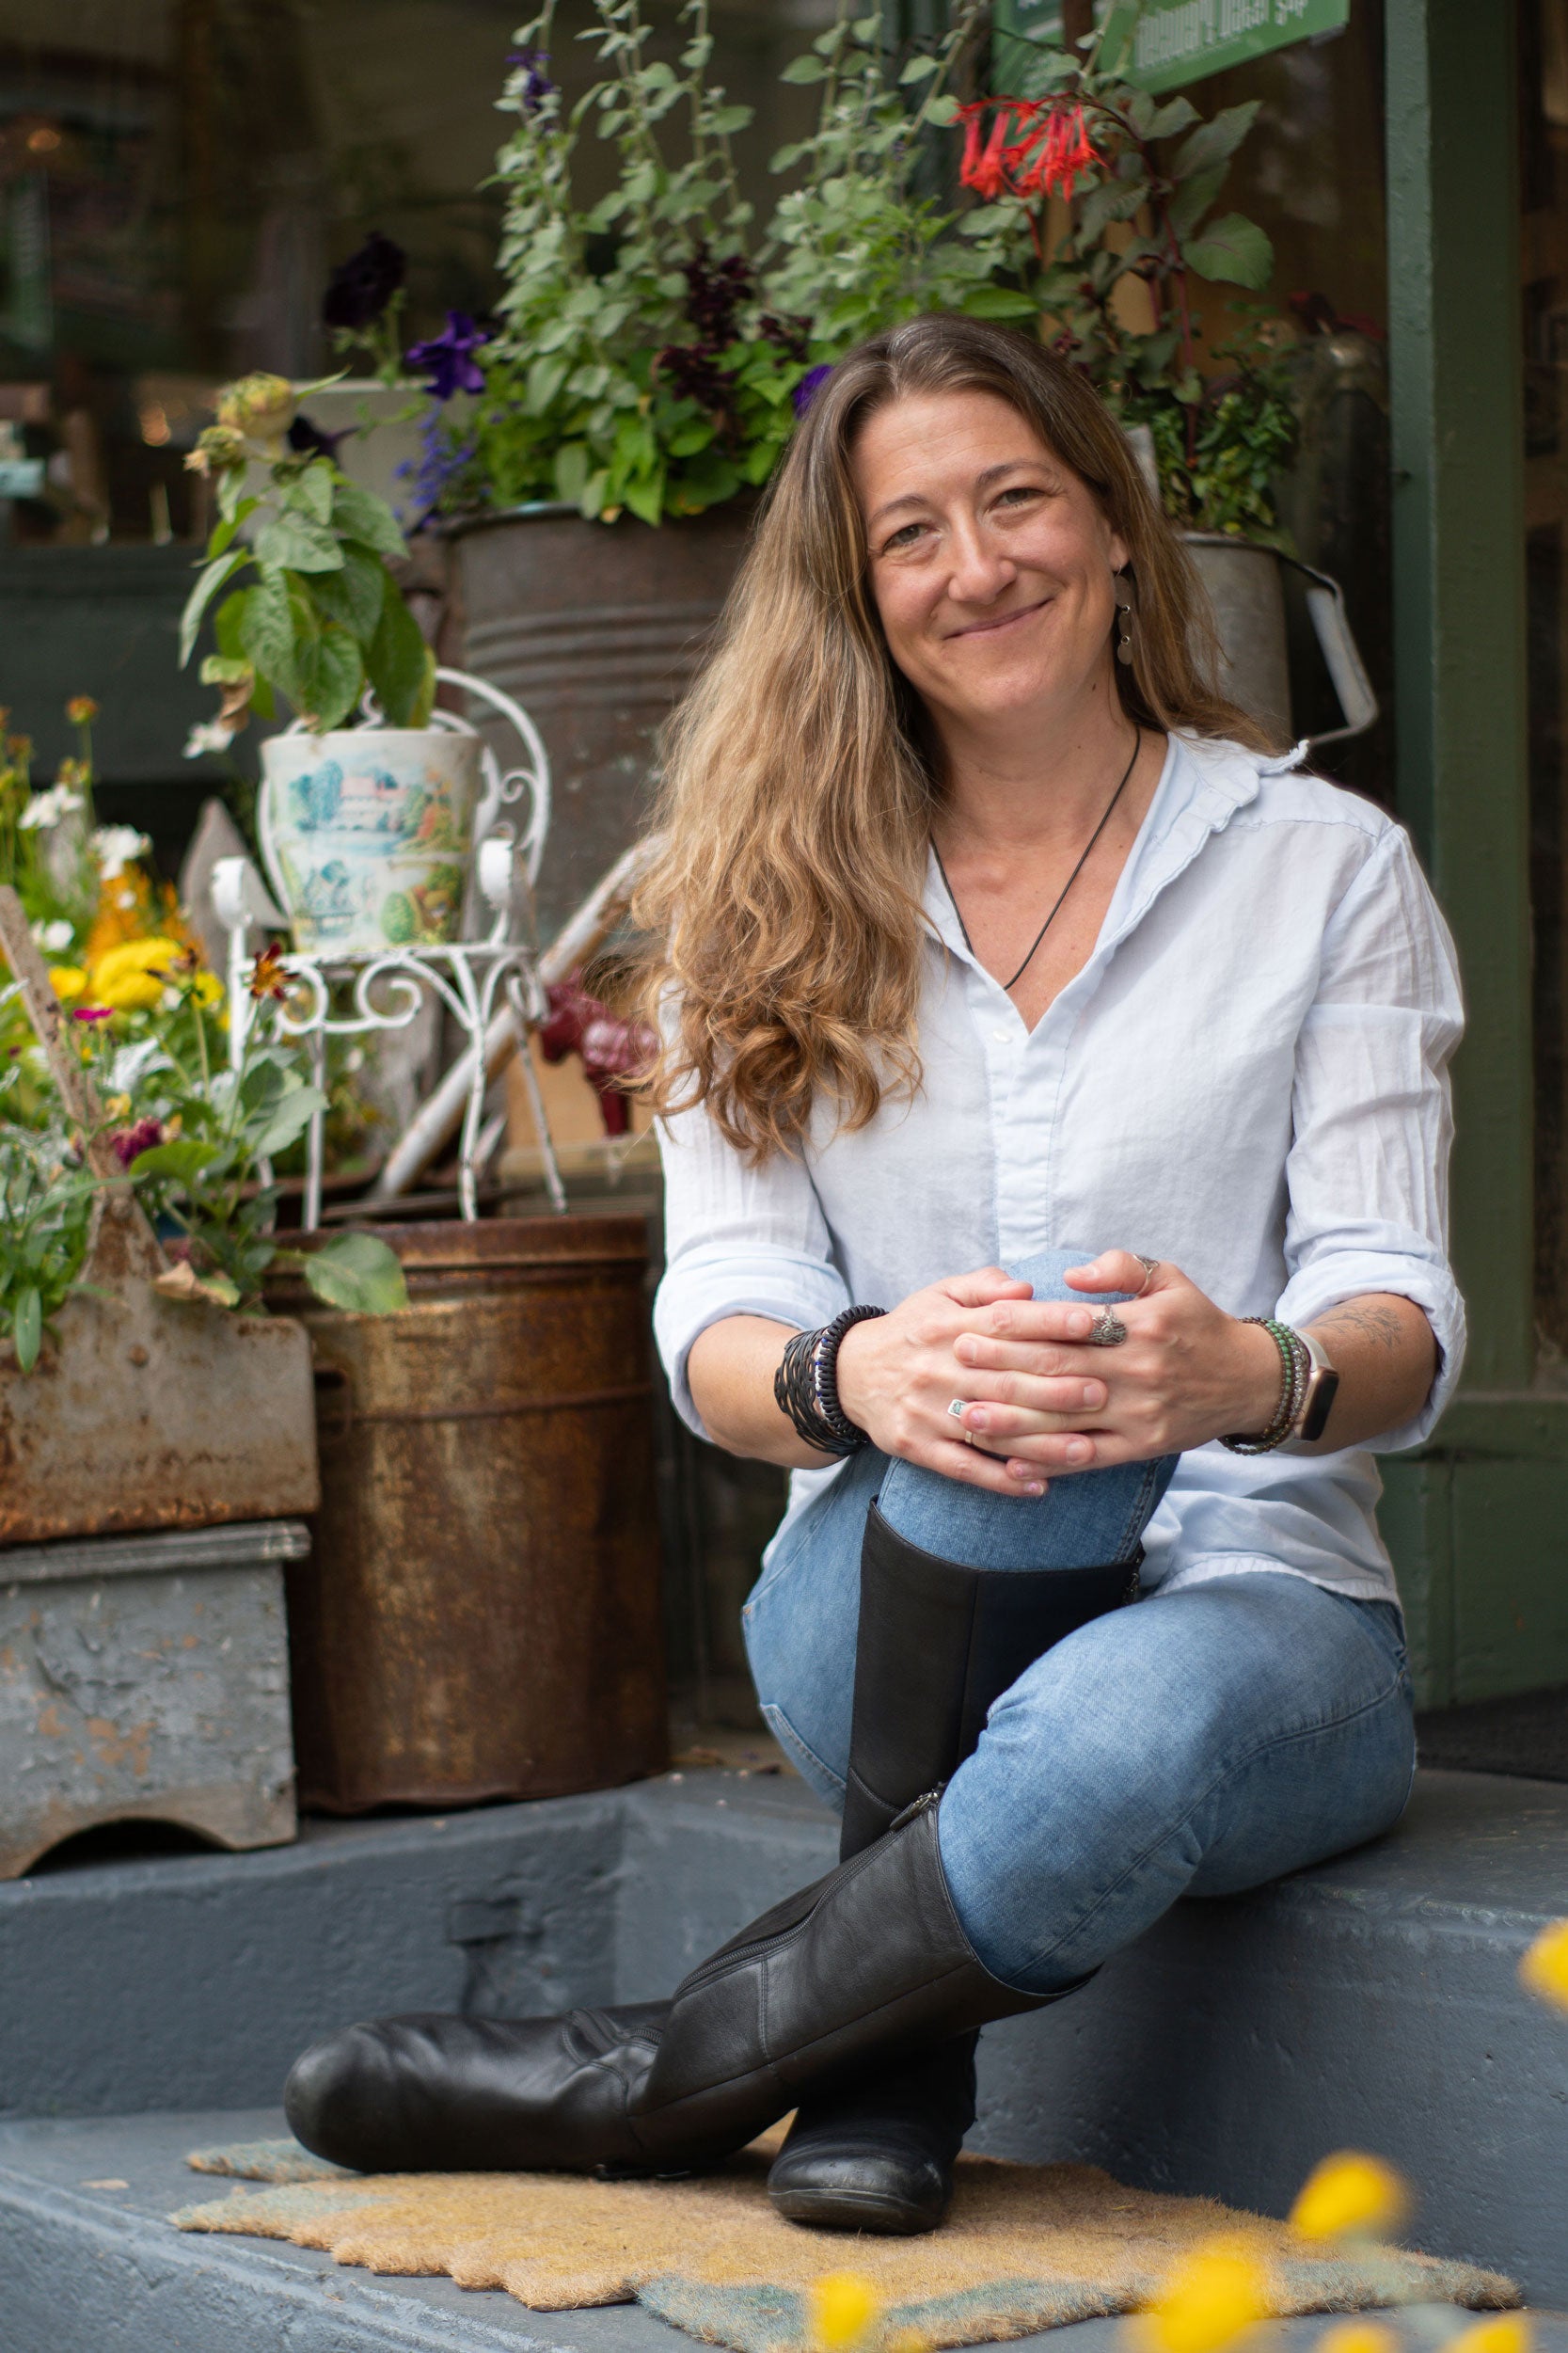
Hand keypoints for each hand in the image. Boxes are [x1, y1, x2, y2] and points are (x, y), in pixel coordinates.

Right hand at [834, 1266, 1119, 1496]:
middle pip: (1006, 1380)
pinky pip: (964, 1468)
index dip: (1053, 1322)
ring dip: (1041, 1444)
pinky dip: (1001, 1481)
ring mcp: (927, 1412)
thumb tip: (1027, 1287)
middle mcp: (938, 1368)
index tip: (1097, 1323)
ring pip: (992, 1431)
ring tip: (1087, 1450)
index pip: (1007, 1322)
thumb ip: (984, 1286)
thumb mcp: (939, 1295)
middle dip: (1058, 1387)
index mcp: (948, 1326)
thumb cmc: (912, 1330)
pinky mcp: (917, 1447)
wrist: (850, 1373)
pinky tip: (1038, 1486)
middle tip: (1105, 1391)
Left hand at [947, 1251, 1282, 1481]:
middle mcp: (1138, 1370)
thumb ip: (1120, 1266)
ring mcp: (1139, 1413)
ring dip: (1012, 1420)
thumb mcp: (1169, 1278)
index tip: (977, 1321)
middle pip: (1057, 1371)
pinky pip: (1089, 1458)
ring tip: (967, 1415)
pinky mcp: (1142, 1447)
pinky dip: (1048, 1462)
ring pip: (1066, 1420)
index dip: (1019, 1324)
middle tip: (956, 1361)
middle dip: (1001, 1366)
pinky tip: (1011, 1461)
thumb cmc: (1197, 1323)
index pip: (1068, 1324)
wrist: (1248, 1380)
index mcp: (1141, 1324)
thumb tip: (1071, 1273)